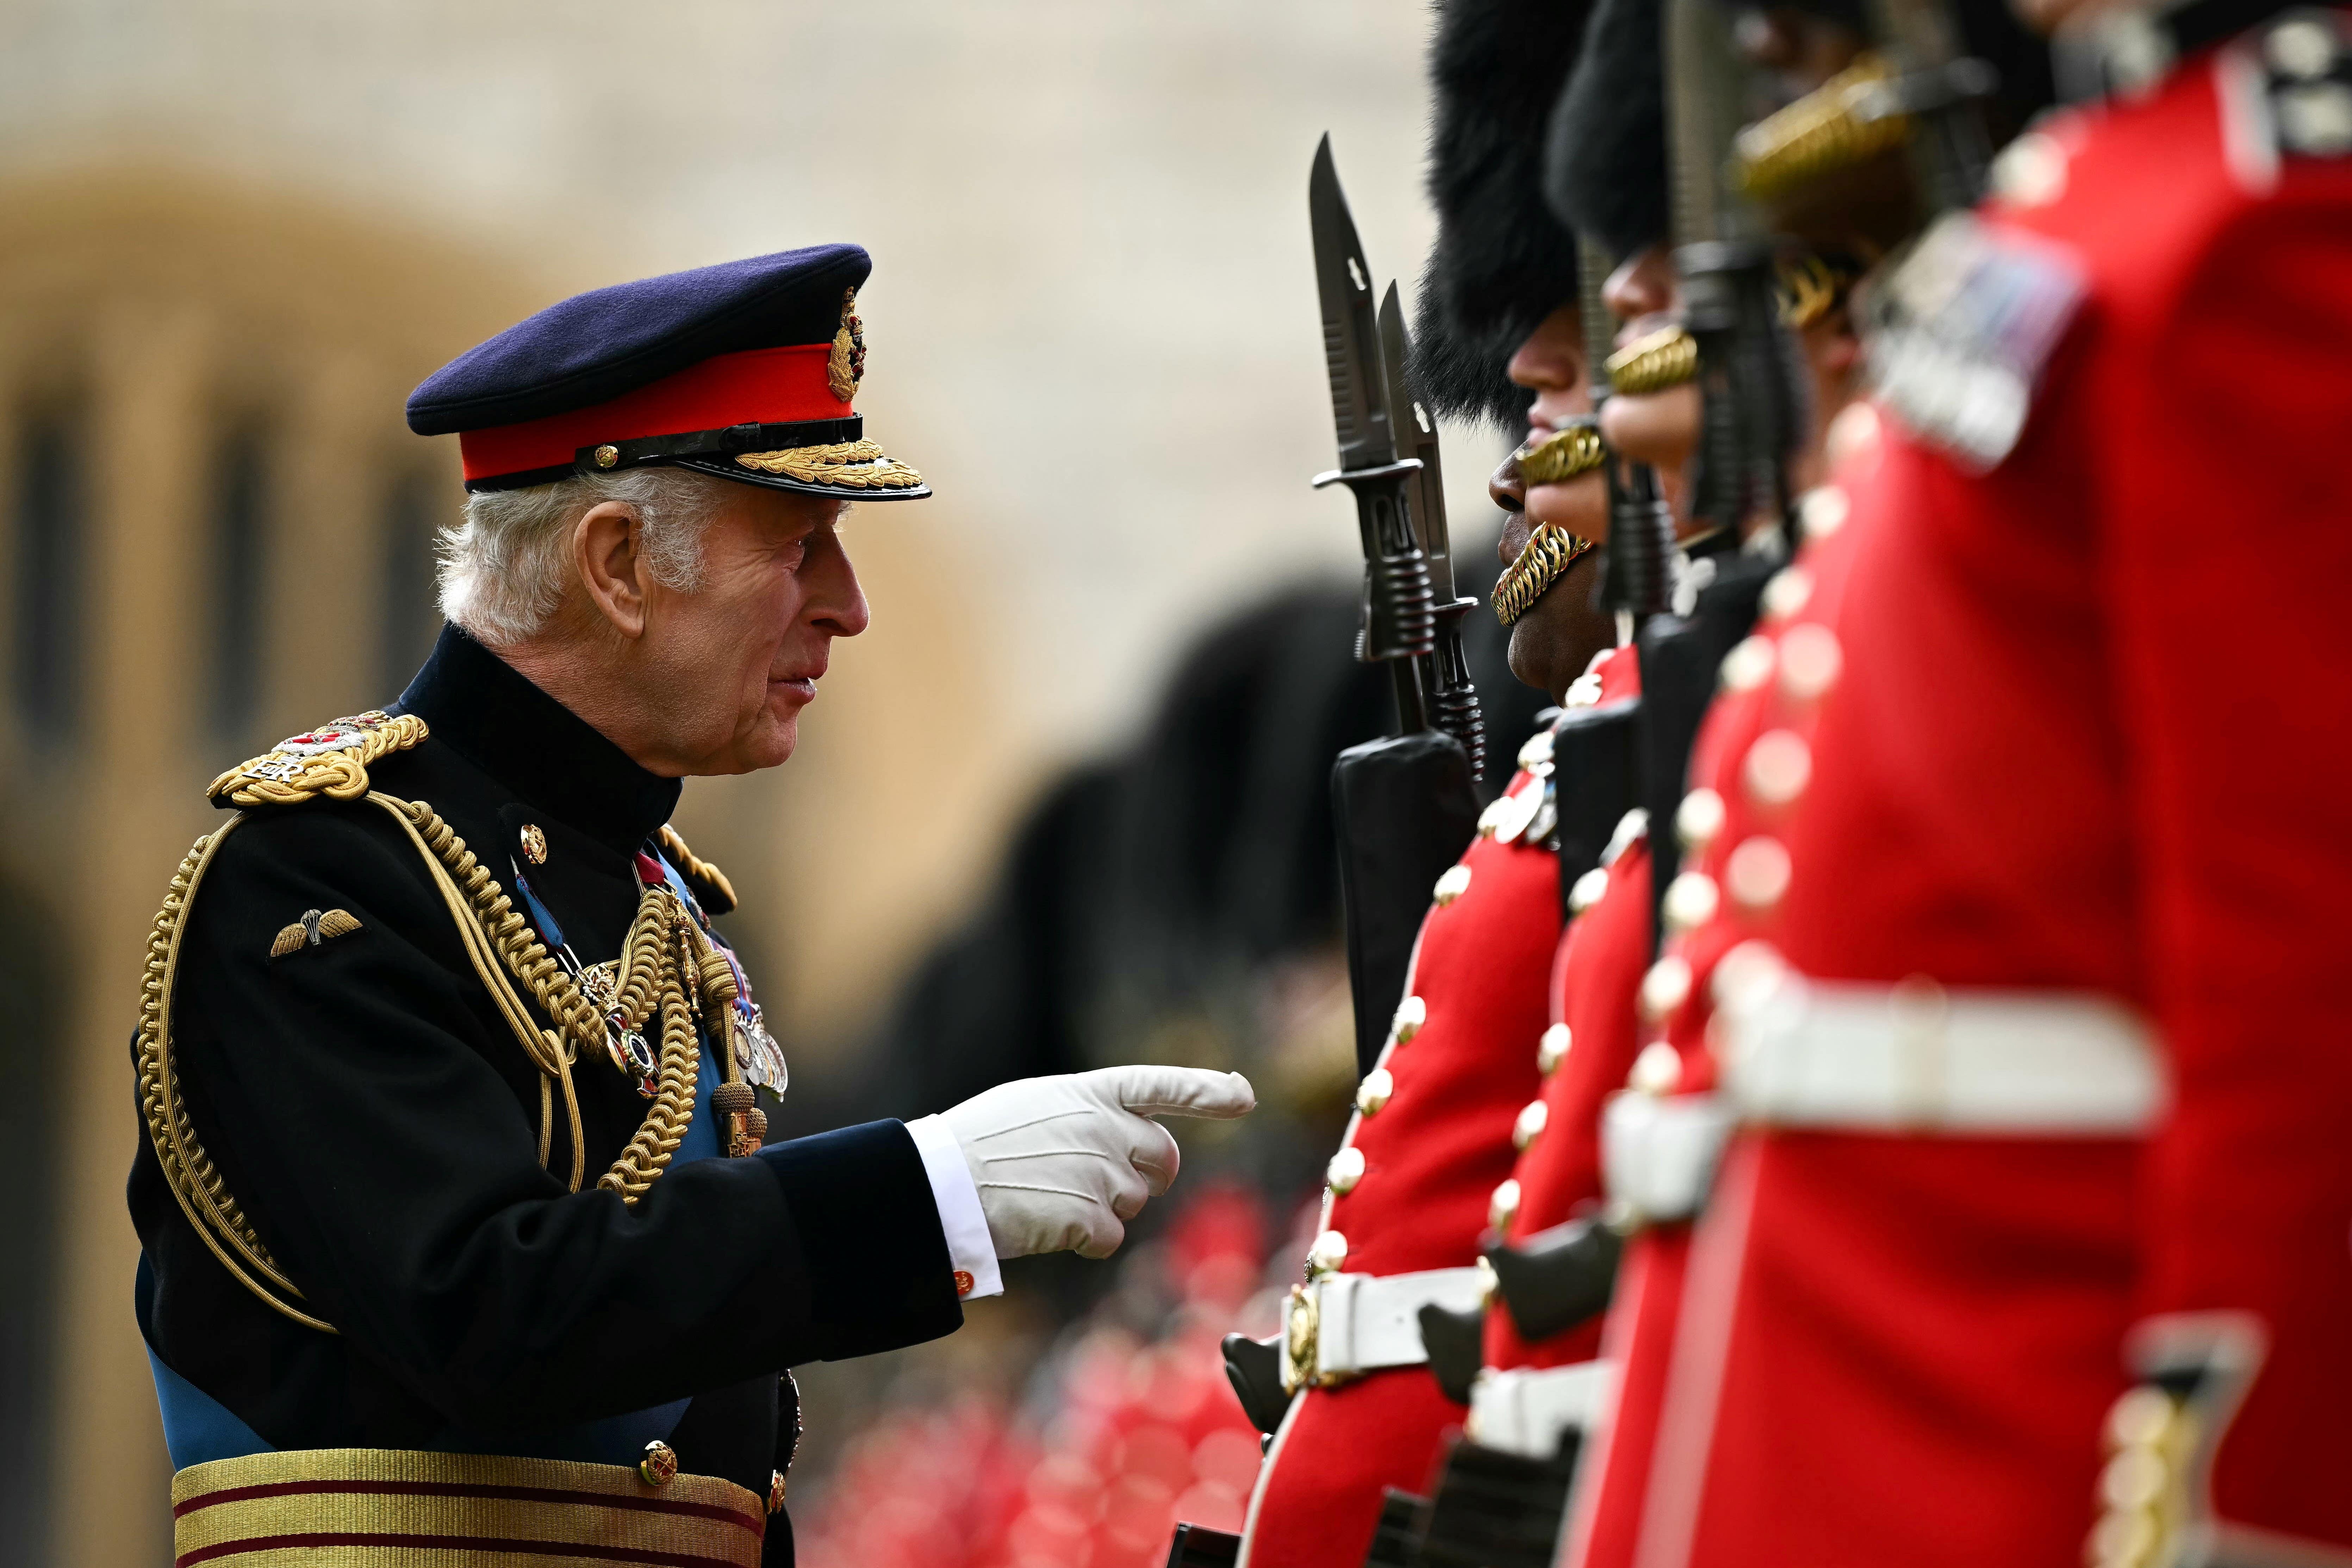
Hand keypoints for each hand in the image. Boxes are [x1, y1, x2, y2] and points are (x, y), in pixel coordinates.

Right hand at [937, 1066, 1254, 1259]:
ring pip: (1132, 1201)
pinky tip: (1046, 1225)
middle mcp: (1107, 1127)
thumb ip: (1086, 1114)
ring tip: (1047, 1196)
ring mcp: (1103, 1172)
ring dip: (1101, 1208)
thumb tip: (1118, 1138)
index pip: (1160, 1085)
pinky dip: (1084, 1240)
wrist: (944, 1183)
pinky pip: (1109, 1238)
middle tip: (1100, 1183)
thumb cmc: (980, 1143)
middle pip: (1162, 1158)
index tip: (1244, 1094)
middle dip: (1146, 1175)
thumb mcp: (1037, 1106)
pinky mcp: (1092, 1216)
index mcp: (1090, 1093)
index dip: (1206, 1090)